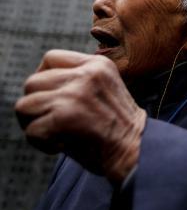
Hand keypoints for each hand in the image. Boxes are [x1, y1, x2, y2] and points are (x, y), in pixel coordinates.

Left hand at [14, 50, 146, 182]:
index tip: (51, 98)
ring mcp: (75, 94)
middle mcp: (87, 74)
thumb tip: (41, 87)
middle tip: (51, 122)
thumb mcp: (105, 90)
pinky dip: (40, 143)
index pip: (51, 58)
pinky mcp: (65, 117)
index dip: (43, 79)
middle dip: (35, 106)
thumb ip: (78, 81)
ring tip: (54, 134)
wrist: (138, 150)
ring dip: (34, 124)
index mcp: (98, 64)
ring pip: (25, 105)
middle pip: (33, 82)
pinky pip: (31, 129)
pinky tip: (59, 146)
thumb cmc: (119, 128)